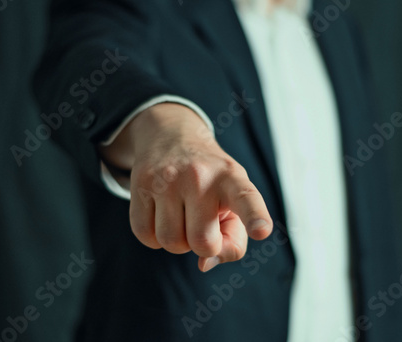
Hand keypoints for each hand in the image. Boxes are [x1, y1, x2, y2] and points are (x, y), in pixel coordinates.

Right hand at [99, 103, 272, 271]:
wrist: (172, 137)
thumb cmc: (211, 182)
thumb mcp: (233, 201)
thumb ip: (233, 240)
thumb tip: (205, 264)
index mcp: (232, 179)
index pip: (246, 199)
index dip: (255, 217)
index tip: (261, 230)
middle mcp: (200, 176)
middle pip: (202, 242)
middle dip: (201, 245)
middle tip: (201, 223)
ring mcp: (167, 178)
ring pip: (170, 242)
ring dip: (176, 241)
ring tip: (181, 216)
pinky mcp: (140, 183)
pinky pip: (144, 235)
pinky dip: (154, 237)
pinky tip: (161, 216)